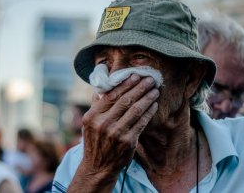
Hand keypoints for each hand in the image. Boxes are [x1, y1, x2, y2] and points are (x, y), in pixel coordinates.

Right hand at [68, 74, 158, 191]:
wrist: (98, 167)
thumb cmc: (95, 142)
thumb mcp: (89, 124)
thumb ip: (96, 105)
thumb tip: (103, 87)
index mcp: (92, 116)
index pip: (111, 96)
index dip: (125, 85)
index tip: (135, 76)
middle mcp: (103, 123)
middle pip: (125, 101)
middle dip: (139, 88)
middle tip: (149, 79)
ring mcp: (116, 133)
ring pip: (135, 110)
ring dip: (147, 98)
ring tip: (154, 90)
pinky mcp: (128, 142)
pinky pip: (141, 123)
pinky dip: (149, 112)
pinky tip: (154, 106)